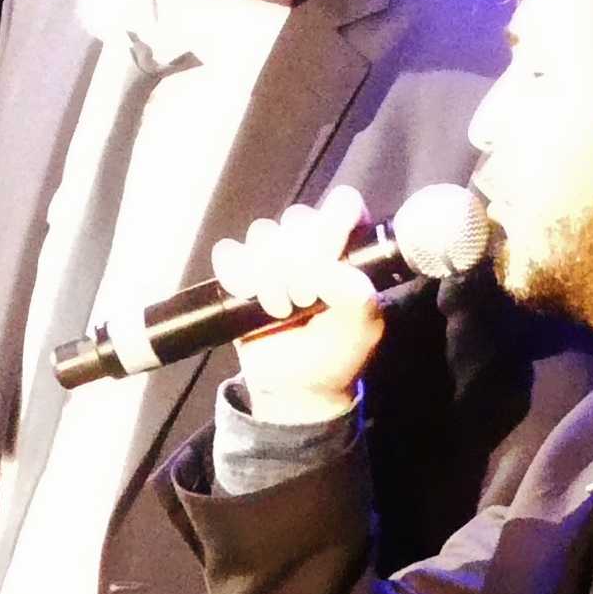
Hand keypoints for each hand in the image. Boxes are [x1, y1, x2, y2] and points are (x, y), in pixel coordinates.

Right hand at [210, 183, 384, 424]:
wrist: (295, 388)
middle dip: (298, 262)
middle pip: (297, 218)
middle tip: (305, 300)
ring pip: (263, 233)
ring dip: (269, 275)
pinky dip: (237, 275)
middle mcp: (312, 246)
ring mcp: (274, 257)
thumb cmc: (336, 354)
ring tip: (281, 310)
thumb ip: (354, 291)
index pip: (342, 204)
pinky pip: (229, 251)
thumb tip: (318, 268)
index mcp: (348, 249)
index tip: (327, 259)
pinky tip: (249, 298)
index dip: (331, 225)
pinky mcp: (241, 272)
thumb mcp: (362, 325)